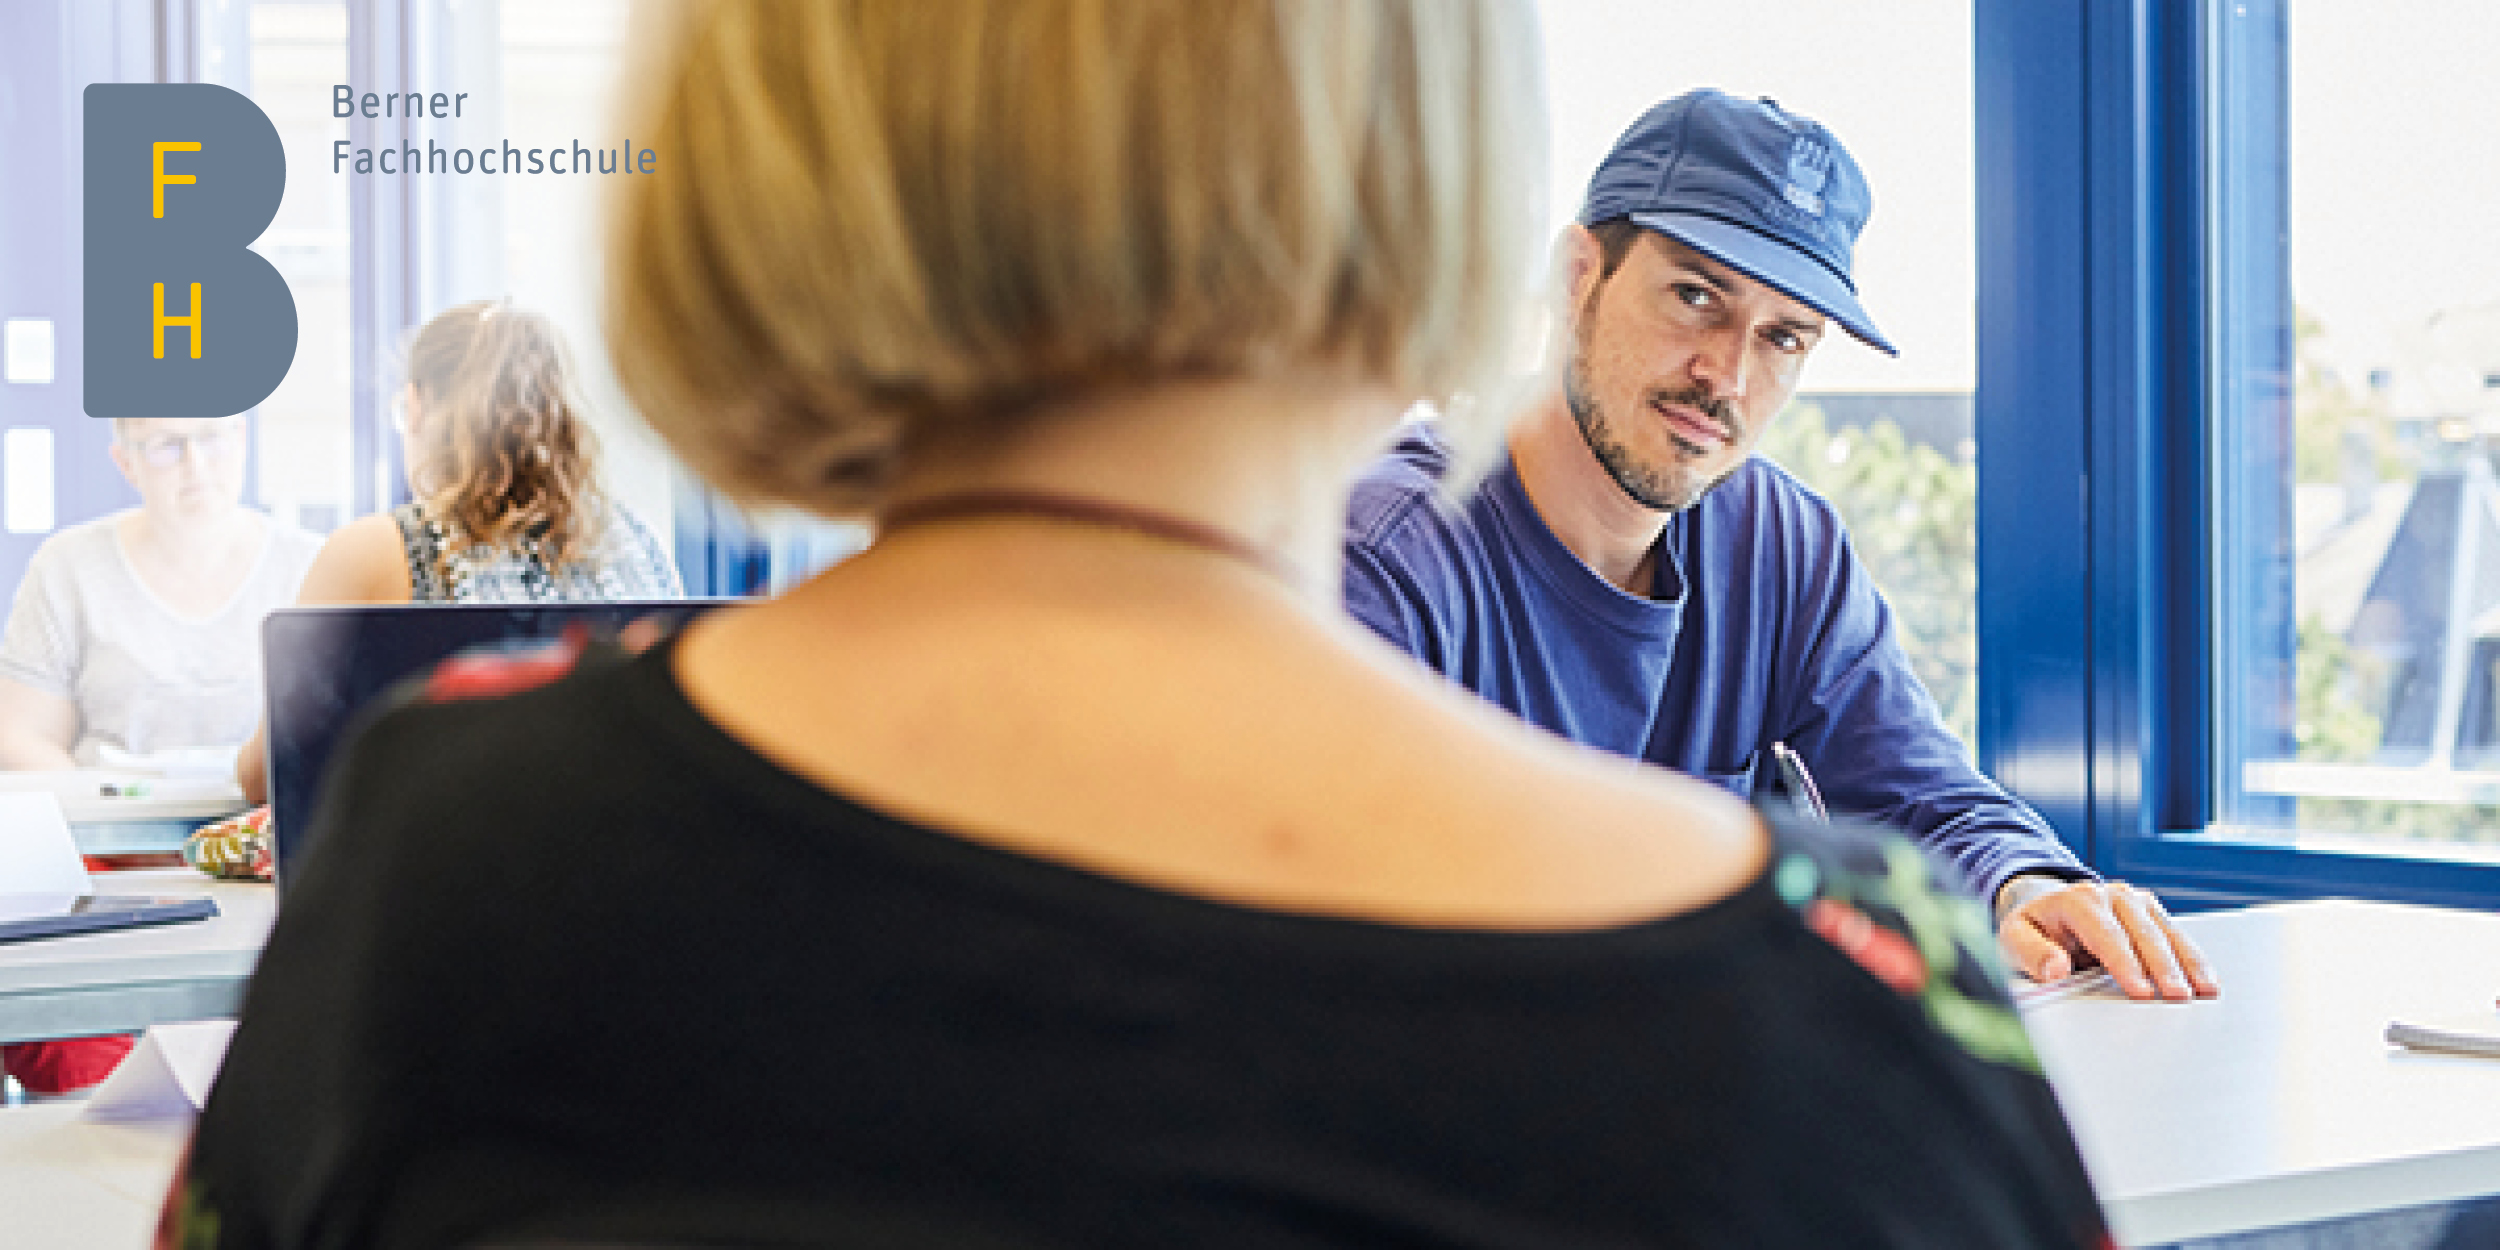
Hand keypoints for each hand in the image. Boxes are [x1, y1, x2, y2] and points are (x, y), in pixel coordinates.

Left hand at [1994, 875, 2219, 1001]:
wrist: (2046, 907)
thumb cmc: (2033, 927)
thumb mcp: (2014, 938)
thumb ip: (2032, 953)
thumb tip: (2055, 969)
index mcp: (2079, 900)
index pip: (2107, 935)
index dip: (2126, 964)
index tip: (2141, 991)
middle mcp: (2112, 895)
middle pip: (2143, 934)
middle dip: (2163, 967)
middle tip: (2178, 997)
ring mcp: (2135, 902)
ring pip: (2167, 933)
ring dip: (2188, 962)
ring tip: (2205, 991)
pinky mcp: (2151, 912)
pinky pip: (2176, 936)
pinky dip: (2193, 958)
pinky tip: (2207, 980)